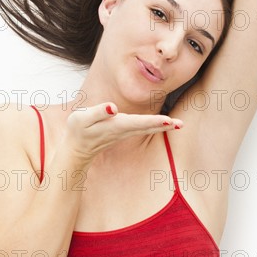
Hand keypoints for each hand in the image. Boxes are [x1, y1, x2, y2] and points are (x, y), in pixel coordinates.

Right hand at [65, 102, 182, 161]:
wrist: (76, 148)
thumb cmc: (78, 130)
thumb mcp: (83, 119)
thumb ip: (98, 112)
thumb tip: (113, 108)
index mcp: (116, 125)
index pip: (138, 122)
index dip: (154, 121)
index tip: (168, 121)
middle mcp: (123, 130)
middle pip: (147, 127)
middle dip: (164, 125)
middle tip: (181, 124)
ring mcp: (125, 132)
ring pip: (147, 129)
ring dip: (163, 126)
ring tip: (178, 124)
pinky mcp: (124, 131)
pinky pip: (143, 128)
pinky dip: (156, 125)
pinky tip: (164, 123)